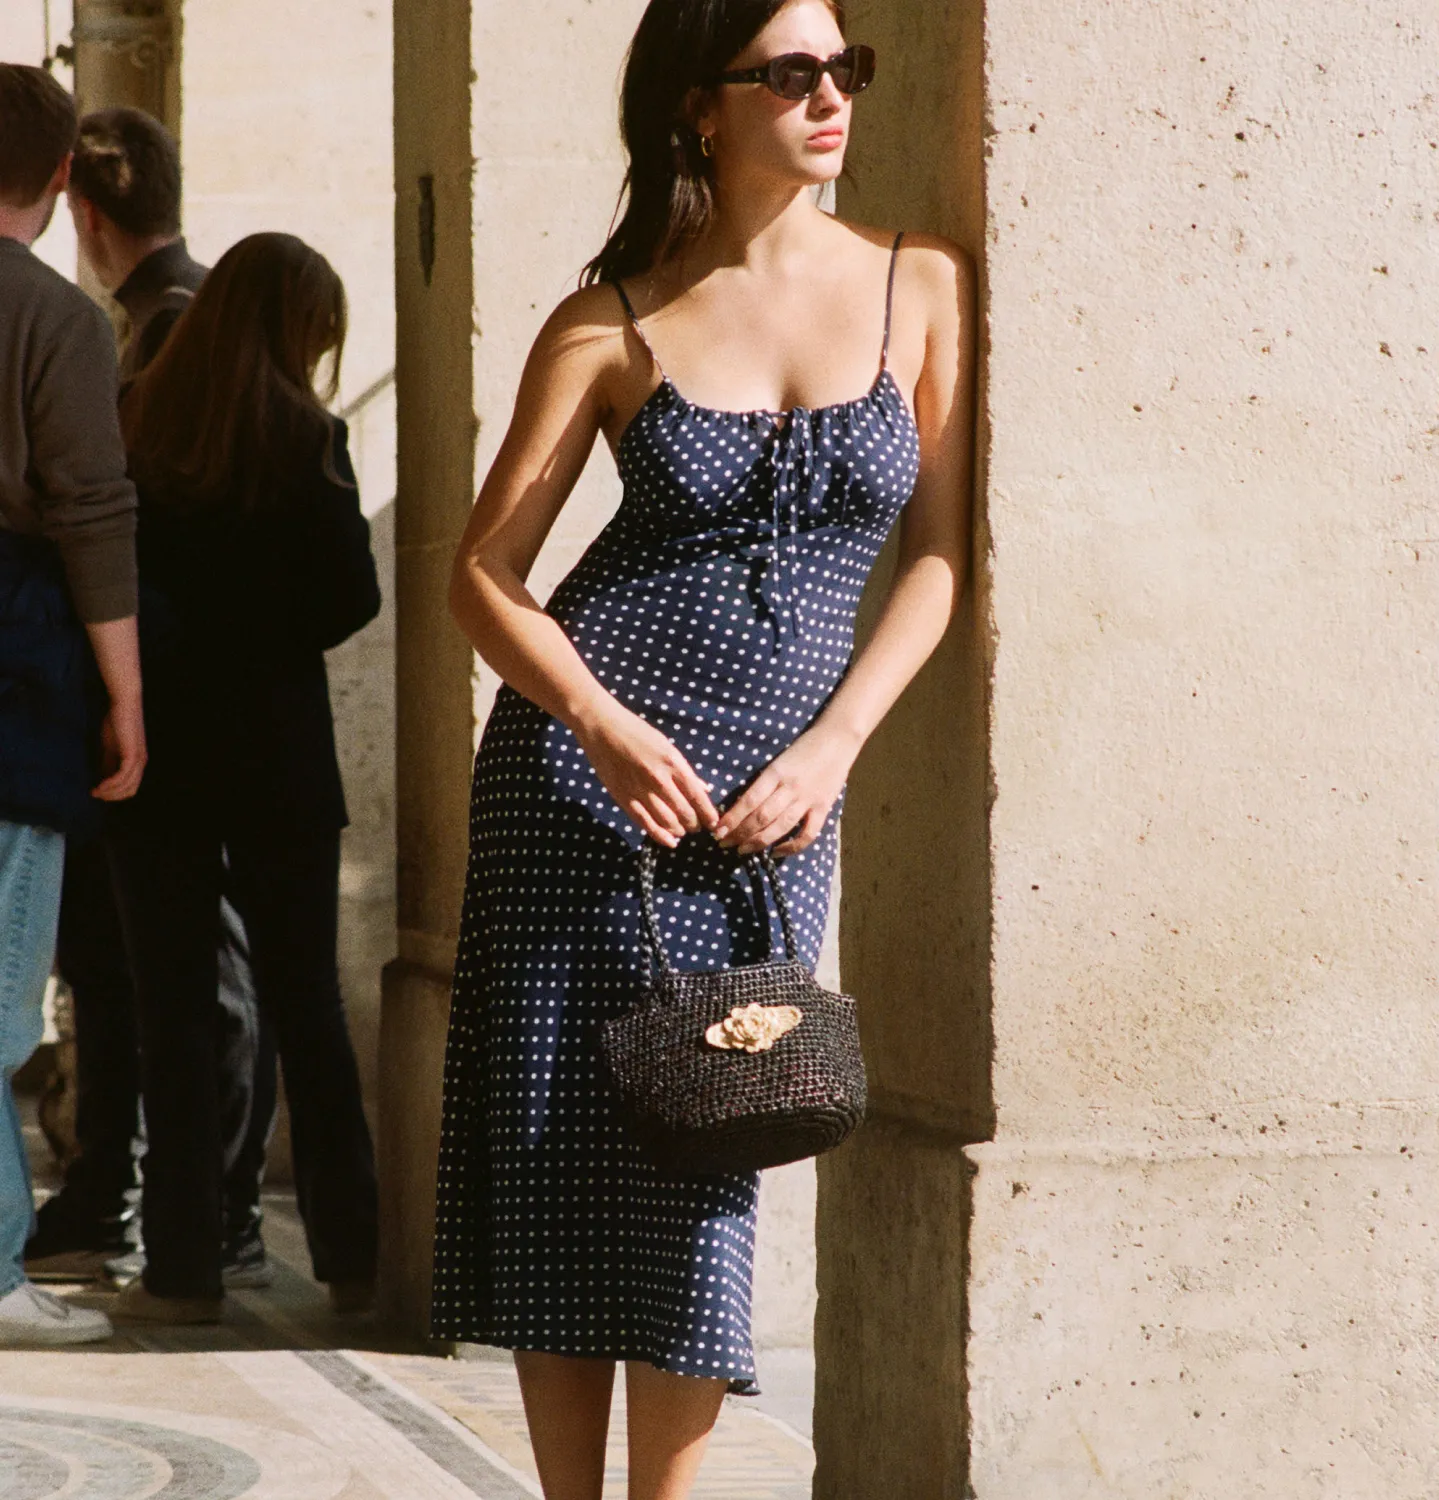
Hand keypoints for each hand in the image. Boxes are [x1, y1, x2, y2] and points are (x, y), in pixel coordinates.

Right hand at [92, 694, 146, 800]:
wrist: (123, 705)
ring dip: (109, 792)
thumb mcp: (111, 747)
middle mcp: (141, 763)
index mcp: (138, 762)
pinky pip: (123, 776)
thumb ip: (109, 762)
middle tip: (95, 795)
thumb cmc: (117, 723)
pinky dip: (111, 784)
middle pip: (130, 790)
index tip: (98, 794)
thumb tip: (102, 778)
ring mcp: (139, 759)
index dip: (115, 794)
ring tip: (94, 792)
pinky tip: (99, 786)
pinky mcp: (133, 754)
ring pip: (126, 785)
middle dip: (112, 796)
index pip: (130, 787)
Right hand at [575, 700, 718, 847]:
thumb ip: (684, 770)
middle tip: (697, 827)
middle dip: (694, 823)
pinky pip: (645, 823)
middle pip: (684, 812)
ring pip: (667, 821)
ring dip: (679, 830)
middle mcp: (658, 779)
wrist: (602, 728)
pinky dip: (660, 836)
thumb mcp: (666, 746)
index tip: (714, 822)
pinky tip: (670, 842)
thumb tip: (704, 789)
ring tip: (683, 832)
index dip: (707, 813)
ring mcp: (640, 790)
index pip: (697, 795)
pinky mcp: (624, 798)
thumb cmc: (637, 732)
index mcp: (672, 762)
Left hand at [715, 726, 858, 856]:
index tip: (718, 830)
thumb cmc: (804, 748)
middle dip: (739, 833)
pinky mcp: (823, 808)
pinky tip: (776, 852)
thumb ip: (764, 782)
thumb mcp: (778, 761)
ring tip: (741, 850)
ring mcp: (808, 800)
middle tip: (723, 843)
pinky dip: (791, 847)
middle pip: (761, 817)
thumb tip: (741, 806)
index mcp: (775, 772)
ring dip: (758, 842)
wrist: (837, 739)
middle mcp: (790, 788)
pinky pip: (807, 834)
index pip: (749, 800)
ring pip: (779, 827)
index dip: (732, 818)